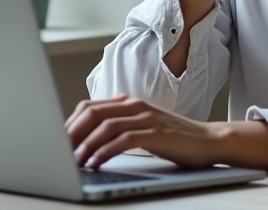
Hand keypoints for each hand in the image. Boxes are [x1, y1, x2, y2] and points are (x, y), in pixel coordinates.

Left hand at [66, 95, 225, 168]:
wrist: (209, 140)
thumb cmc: (175, 138)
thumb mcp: (144, 128)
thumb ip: (121, 127)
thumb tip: (90, 139)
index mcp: (130, 103)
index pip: (90, 107)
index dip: (70, 124)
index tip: (58, 142)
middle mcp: (135, 106)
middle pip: (92, 113)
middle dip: (71, 133)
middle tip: (58, 152)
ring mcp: (146, 118)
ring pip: (105, 127)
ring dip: (85, 145)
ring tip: (74, 161)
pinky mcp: (156, 133)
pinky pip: (123, 140)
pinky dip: (105, 152)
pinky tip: (96, 163)